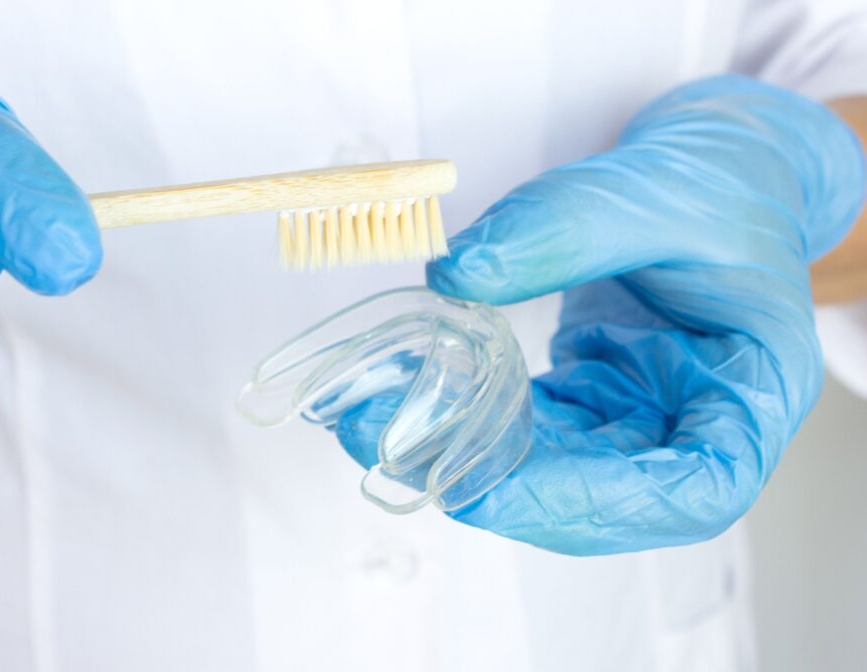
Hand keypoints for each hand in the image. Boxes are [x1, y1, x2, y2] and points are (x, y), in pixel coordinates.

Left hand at [334, 76, 865, 553]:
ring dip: (466, 456)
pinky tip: (417, 388)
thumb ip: (560, 228)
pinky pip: (533, 428)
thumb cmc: (719, 186)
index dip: (585, 505)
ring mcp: (647, 421)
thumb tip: (454, 274)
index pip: (690, 492)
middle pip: (603, 500)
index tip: (484, 487)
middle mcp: (702, 428)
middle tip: (394, 447)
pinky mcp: (601, 402)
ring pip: (555, 472)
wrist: (722, 175)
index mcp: (754, 396)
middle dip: (494, 486)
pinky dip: (473, 417)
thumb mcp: (652, 191)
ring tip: (377, 418)